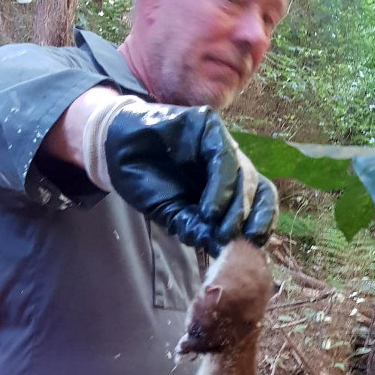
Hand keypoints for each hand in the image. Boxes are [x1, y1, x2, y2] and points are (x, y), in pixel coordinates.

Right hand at [83, 97, 276, 254]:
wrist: (113, 151)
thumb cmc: (144, 181)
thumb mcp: (171, 213)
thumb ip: (195, 226)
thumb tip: (218, 246)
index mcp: (226, 186)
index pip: (258, 204)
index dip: (260, 225)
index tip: (252, 248)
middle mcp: (229, 165)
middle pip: (260, 189)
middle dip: (252, 219)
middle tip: (237, 242)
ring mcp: (220, 144)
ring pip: (245, 174)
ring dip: (237, 206)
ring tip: (222, 230)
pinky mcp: (208, 125)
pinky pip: (224, 155)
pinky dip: (221, 185)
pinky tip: (210, 210)